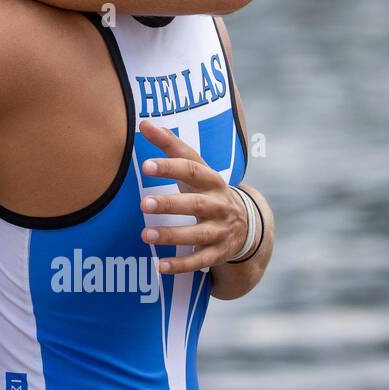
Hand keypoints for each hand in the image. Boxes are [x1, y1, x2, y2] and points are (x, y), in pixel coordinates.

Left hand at [136, 119, 247, 274]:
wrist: (246, 224)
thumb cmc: (206, 189)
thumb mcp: (195, 166)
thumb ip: (170, 145)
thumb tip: (143, 122)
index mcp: (212, 180)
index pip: (192, 170)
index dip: (170, 167)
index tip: (146, 165)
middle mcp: (219, 205)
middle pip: (196, 204)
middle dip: (171, 204)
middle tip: (143, 203)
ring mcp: (221, 230)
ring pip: (198, 234)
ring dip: (171, 235)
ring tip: (145, 235)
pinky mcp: (218, 253)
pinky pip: (200, 261)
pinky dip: (181, 265)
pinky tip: (160, 267)